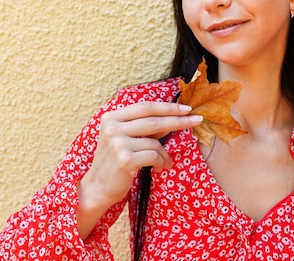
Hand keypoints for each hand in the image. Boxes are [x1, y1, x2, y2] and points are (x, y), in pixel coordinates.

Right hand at [76, 102, 201, 237]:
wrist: (97, 187)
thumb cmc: (113, 162)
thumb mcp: (122, 139)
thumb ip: (142, 128)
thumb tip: (172, 118)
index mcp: (112, 117)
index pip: (145, 107)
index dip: (167, 107)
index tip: (186, 108)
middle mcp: (113, 127)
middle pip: (154, 120)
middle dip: (178, 120)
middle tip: (197, 120)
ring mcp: (117, 143)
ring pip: (155, 142)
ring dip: (165, 154)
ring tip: (165, 162)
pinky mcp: (124, 159)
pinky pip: (154, 156)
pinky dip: (161, 163)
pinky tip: (158, 169)